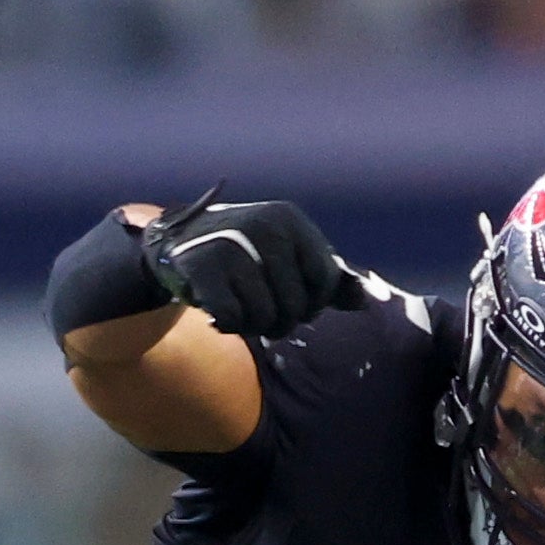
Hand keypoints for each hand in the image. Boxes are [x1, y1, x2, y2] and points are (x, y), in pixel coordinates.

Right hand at [144, 192, 355, 340]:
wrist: (179, 245)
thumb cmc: (245, 256)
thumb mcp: (288, 257)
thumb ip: (326, 279)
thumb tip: (365, 302)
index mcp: (291, 220)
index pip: (325, 281)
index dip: (313, 303)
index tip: (294, 298)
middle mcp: (265, 227)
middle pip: (297, 306)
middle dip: (282, 320)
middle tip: (262, 308)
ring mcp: (233, 245)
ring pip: (265, 317)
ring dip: (253, 324)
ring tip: (240, 305)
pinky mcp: (204, 268)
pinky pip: (233, 319)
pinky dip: (227, 324)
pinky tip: (218, 309)